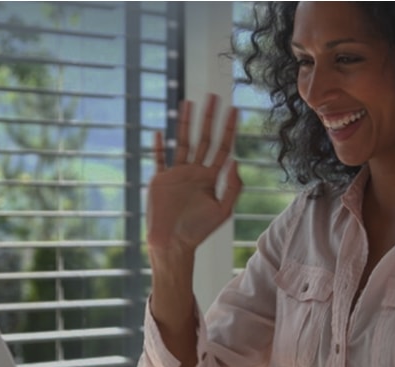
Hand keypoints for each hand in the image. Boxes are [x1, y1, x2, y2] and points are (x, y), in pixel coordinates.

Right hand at [146, 94, 241, 252]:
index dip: (229, 129)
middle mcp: (194, 172)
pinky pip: (159, 158)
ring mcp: (176, 174)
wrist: (173, 243)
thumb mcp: (222, 210)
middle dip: (209, 118)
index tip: (234, 110)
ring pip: (182, 142)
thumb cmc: (199, 230)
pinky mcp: (160, 179)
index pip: (223, 148)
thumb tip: (236, 160)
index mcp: (210, 178)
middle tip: (213, 96)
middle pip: (204, 138)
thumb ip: (232, 187)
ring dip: (185, 123)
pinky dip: (159, 145)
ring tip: (188, 102)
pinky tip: (159, 130)